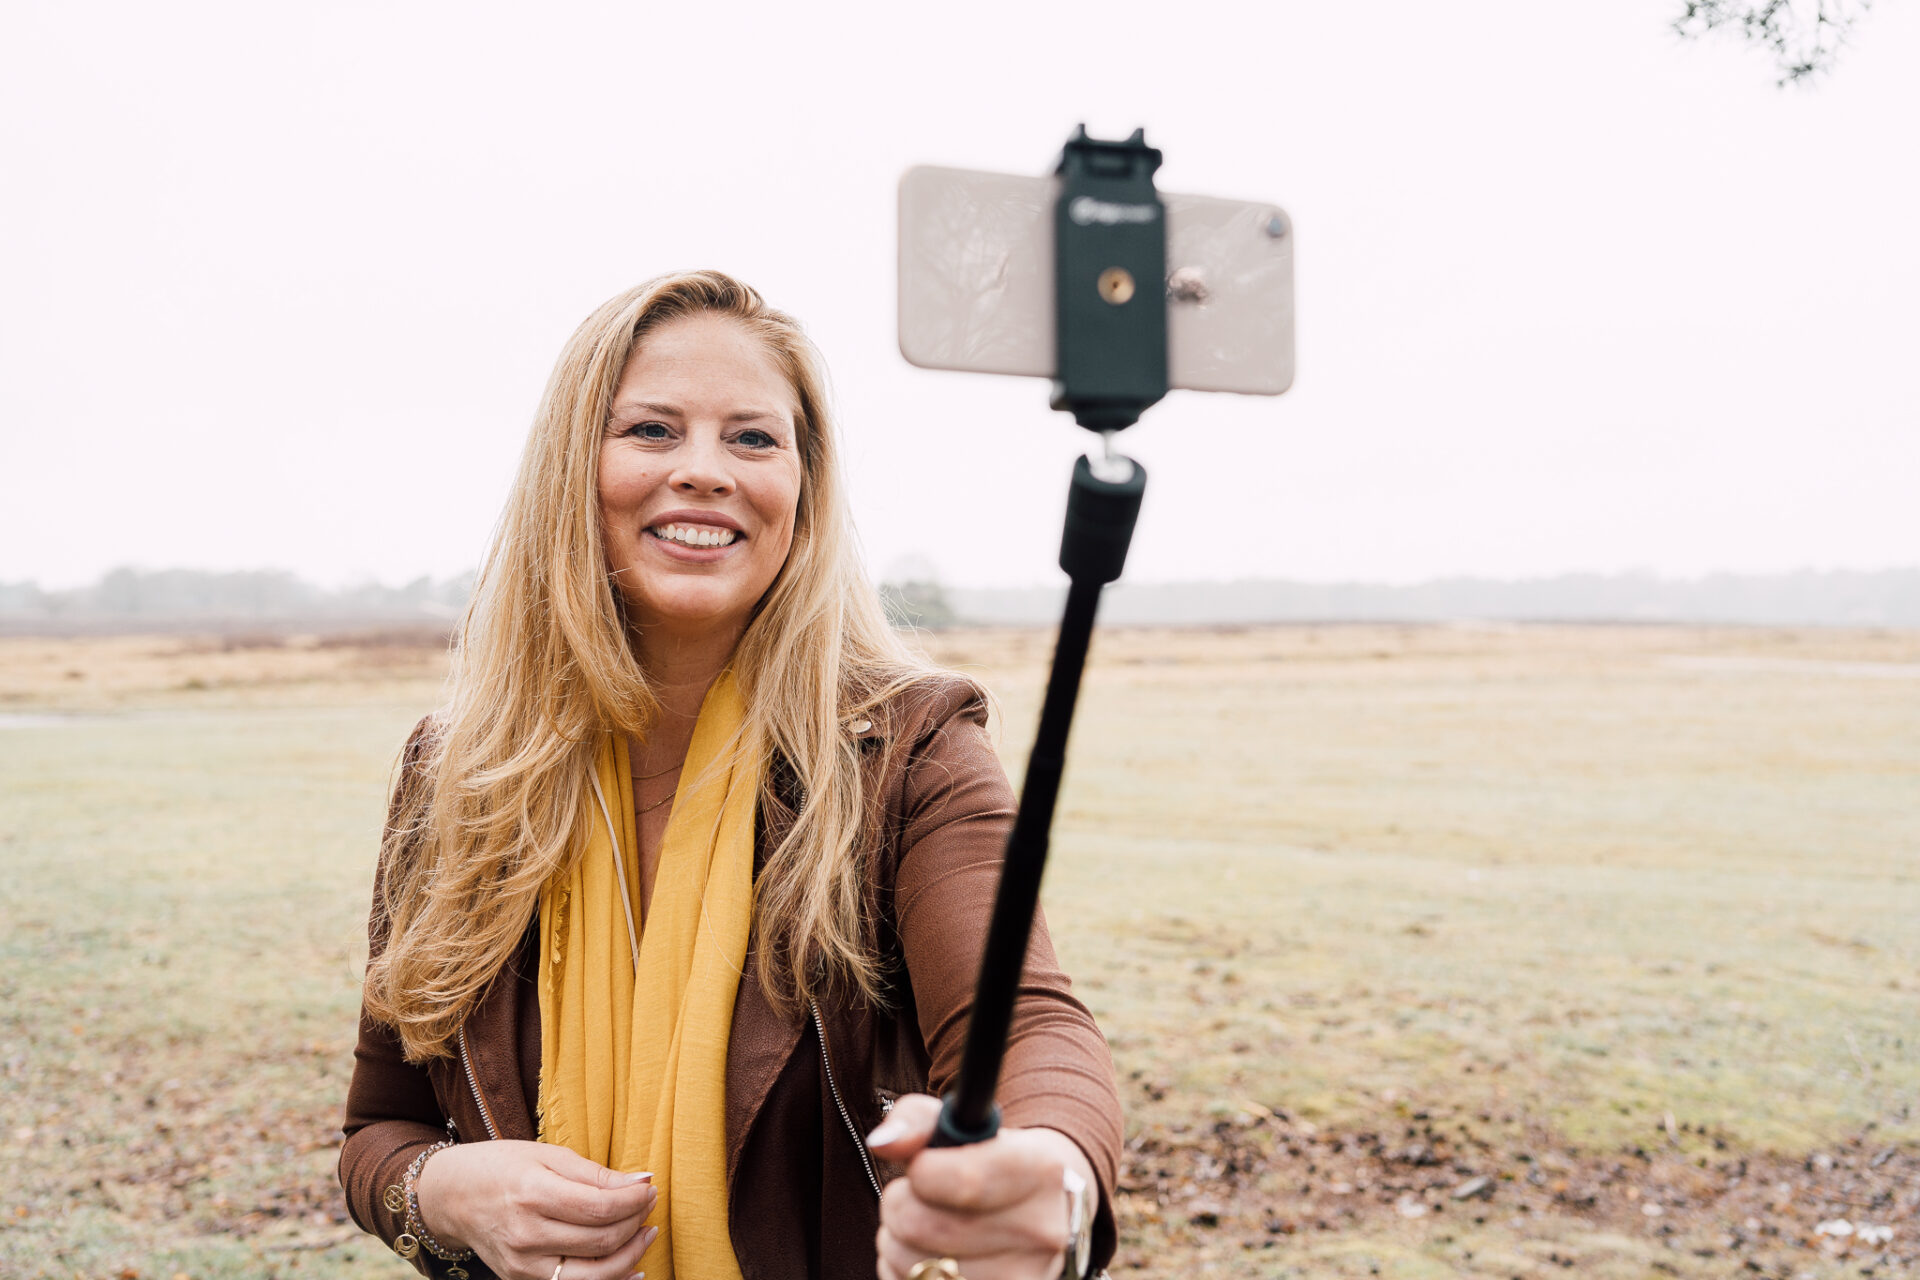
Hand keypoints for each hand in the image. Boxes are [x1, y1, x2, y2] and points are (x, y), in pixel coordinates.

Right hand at [414, 1139, 657, 1279]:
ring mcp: (521, 1265)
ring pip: (593, 1274)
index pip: (600, 1208)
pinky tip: (630, 1265)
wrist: (451, 1196)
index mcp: (532, 1194)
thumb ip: (596, 1173)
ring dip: (630, 1256)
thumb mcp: (547, 1155)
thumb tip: (643, 1181)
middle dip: (636, 1223)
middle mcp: (525, 1235)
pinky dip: (608, 1279)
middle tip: (649, 1205)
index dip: (634, 1200)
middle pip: (600, 1241)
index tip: (649, 1188)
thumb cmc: (501, 1167)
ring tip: (645, 1233)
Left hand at [867, 1094, 1090, 1279]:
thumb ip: (918, 1120)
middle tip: (913, 1195)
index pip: (964, 1181)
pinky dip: (906, 1273)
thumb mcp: (966, 1125)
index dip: (921, 1172)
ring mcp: (1022, 1276)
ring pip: (914, 1268)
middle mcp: (1040, 1230)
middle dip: (898, 1205)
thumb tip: (883, 1143)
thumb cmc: (994, 1160)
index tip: (920, 1166)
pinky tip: (928, 1256)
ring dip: (897, 1243)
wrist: (1044, 1208)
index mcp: (1039, 1171)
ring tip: (921, 1226)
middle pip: (923, 1227)